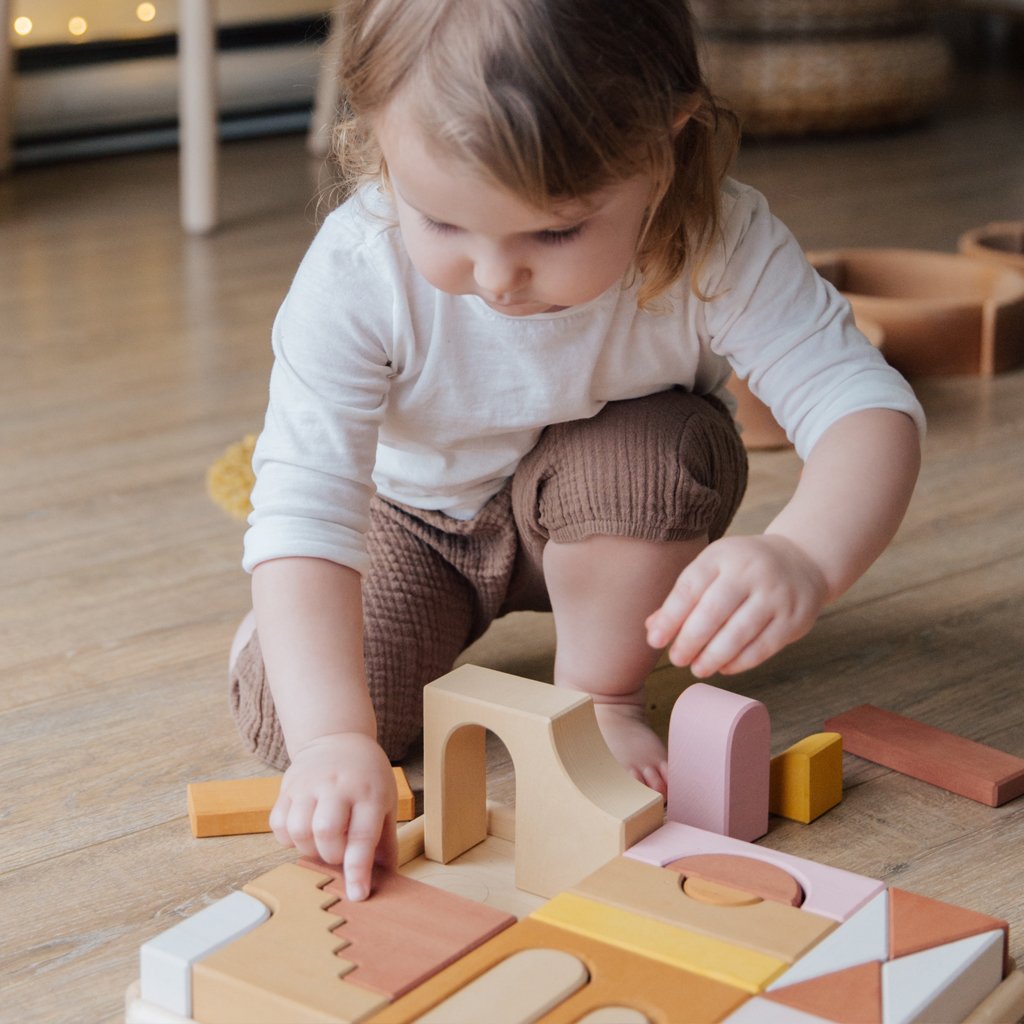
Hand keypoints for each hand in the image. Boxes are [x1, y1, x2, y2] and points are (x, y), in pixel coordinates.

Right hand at [270, 732, 397, 900]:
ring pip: (298, 829)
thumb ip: (386, 840)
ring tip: (320, 844)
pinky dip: (288, 838)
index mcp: (369, 792)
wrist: (338, 739)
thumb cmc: (367, 777)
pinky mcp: (287, 786)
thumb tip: (388, 878)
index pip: (363, 836)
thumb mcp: (386, 800)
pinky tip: (303, 833)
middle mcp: (338, 786)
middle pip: (326, 831)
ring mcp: (309, 784)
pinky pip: (278, 823)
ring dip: (308, 849)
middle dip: (331, 855)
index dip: (358, 870)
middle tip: (338, 854)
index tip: (357, 895)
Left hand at [645, 534, 827, 676]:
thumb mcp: (713, 568)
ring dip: (713, 656)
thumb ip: (684, 597)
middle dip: (690, 640)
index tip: (656, 640)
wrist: (802, 560)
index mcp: (723, 555)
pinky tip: (724, 667)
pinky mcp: (794, 618)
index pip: (690, 587)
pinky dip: (740, 662)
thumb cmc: (743, 568)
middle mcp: (751, 572)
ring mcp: (776, 595)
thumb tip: (653, 628)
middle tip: (677, 659)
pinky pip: (763, 647)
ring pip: (739, 633)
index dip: (670, 617)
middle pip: (713, 612)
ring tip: (697, 668)